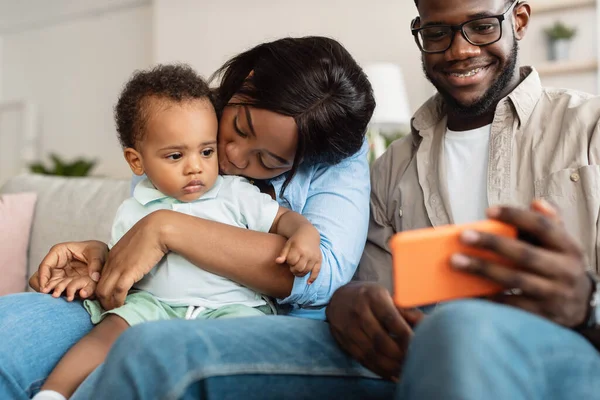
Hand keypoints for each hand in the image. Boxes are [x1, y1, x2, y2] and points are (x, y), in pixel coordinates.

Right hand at [33, 240, 107, 299]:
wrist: (104, 256)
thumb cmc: (97, 250)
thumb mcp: (98, 253)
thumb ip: (96, 264)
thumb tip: (94, 277)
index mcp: (59, 252)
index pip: (44, 265)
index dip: (42, 278)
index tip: (45, 289)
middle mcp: (55, 263)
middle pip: (41, 277)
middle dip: (45, 287)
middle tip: (52, 295)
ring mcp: (59, 273)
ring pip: (47, 285)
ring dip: (52, 292)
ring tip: (59, 297)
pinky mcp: (64, 282)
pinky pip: (57, 289)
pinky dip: (61, 294)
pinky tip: (67, 297)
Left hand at [96, 211, 168, 309]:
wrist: (157, 229)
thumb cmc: (150, 234)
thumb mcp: (134, 244)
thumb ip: (130, 255)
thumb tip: (134, 264)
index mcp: (112, 255)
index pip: (100, 277)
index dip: (103, 289)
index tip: (109, 297)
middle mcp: (111, 263)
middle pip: (98, 287)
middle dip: (102, 300)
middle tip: (109, 308)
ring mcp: (119, 268)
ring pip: (104, 292)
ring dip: (109, 304)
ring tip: (115, 310)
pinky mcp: (128, 272)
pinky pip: (118, 292)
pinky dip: (118, 301)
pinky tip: (122, 306)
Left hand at [275, 224, 321, 283]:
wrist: (309, 234)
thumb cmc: (296, 240)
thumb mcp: (288, 244)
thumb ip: (283, 254)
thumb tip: (277, 262)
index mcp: (299, 249)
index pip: (291, 261)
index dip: (288, 262)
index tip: (289, 260)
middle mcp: (308, 254)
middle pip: (299, 268)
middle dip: (293, 269)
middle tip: (292, 266)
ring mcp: (314, 258)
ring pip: (306, 271)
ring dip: (299, 273)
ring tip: (296, 269)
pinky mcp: (319, 260)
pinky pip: (316, 271)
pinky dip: (312, 278)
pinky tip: (308, 282)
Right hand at [326, 282, 423, 379]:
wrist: (337, 298)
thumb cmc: (370, 297)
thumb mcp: (387, 296)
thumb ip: (407, 312)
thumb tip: (428, 327)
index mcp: (373, 297)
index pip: (391, 320)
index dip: (406, 337)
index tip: (419, 347)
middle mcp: (359, 312)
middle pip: (381, 340)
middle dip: (400, 355)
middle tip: (415, 362)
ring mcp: (349, 328)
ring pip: (371, 353)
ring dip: (391, 367)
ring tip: (406, 371)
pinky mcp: (344, 341)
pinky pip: (363, 360)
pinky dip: (379, 370)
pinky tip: (393, 375)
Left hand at [451, 200, 592, 327]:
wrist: (580, 308)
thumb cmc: (559, 268)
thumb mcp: (562, 246)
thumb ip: (549, 223)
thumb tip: (536, 202)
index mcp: (569, 248)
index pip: (542, 226)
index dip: (516, 216)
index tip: (488, 211)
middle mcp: (565, 271)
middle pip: (525, 254)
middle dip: (492, 244)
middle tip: (464, 236)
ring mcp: (554, 295)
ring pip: (514, 280)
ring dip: (483, 269)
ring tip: (456, 261)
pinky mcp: (542, 315)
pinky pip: (510, 305)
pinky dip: (488, 298)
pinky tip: (468, 290)